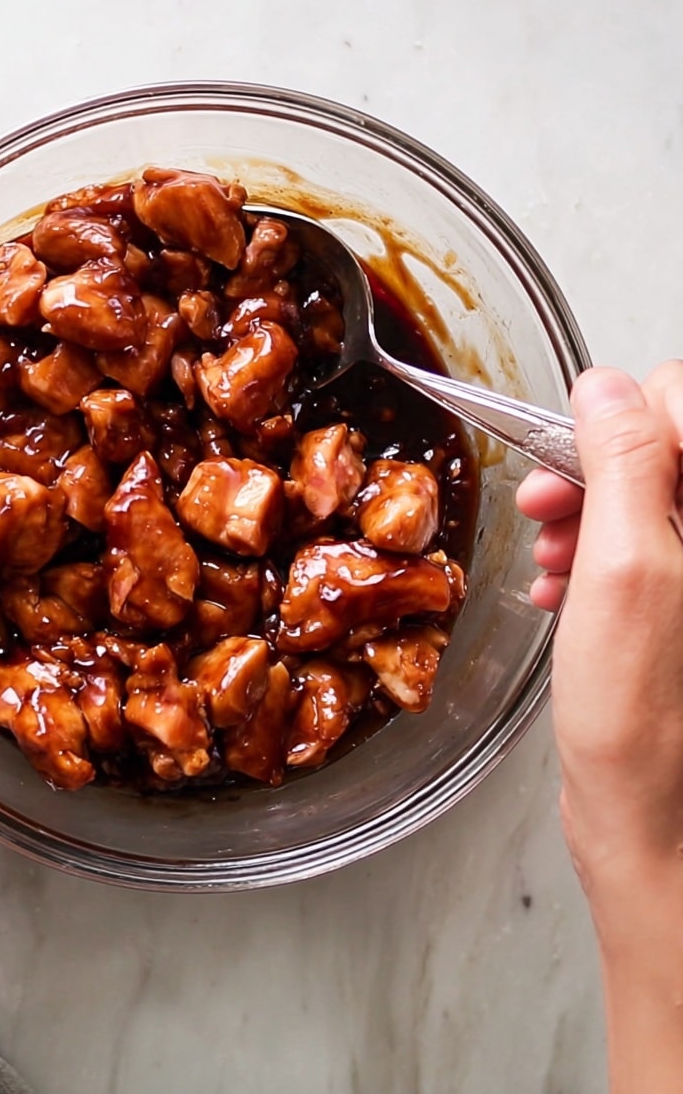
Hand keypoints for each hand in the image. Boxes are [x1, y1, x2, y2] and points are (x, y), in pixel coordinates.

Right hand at [518, 363, 682, 1092]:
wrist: (655, 823)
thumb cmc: (644, 723)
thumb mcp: (623, 571)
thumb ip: (621, 464)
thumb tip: (603, 387)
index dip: (625, 418)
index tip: (575, 458)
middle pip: (666, 442)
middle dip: (596, 467)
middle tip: (546, 506)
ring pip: (648, 489)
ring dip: (586, 510)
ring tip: (549, 558)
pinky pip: (642, 536)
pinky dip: (595, 549)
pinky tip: (562, 585)